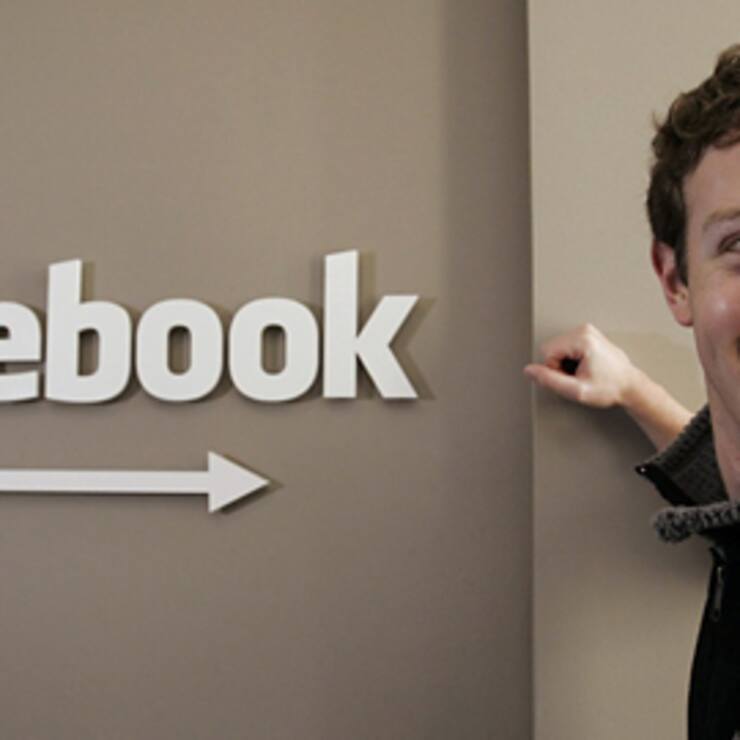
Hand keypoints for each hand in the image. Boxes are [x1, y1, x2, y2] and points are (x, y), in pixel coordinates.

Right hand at [523, 323, 638, 408]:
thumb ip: (549, 380)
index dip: (554, 370)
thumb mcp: (577, 391)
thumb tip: (529, 370)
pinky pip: (565, 346)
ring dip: (565, 363)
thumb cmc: (610, 388)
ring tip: (583, 371)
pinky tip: (585, 366)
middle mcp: (584, 330)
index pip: (546, 352)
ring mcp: (587, 330)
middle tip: (578, 376)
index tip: (572, 378)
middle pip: (550, 348)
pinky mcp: (587, 334)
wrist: (630, 386)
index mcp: (582, 339)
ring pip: (556, 347)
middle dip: (559, 365)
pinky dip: (571, 358)